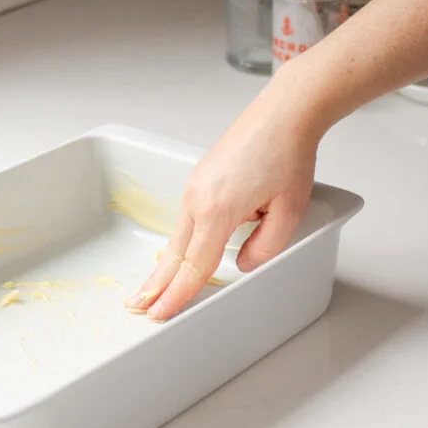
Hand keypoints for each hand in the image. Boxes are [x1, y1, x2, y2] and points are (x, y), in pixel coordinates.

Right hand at [125, 65, 324, 320]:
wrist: (283, 114)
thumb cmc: (288, 154)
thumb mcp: (289, 211)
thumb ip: (266, 247)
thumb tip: (242, 264)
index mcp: (218, 210)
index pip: (195, 265)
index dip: (178, 294)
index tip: (161, 314)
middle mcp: (198, 198)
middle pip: (175, 253)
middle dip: (156, 285)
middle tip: (138, 308)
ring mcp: (194, 186)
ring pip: (178, 236)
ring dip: (165, 265)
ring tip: (151, 290)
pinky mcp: (199, 179)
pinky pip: (186, 219)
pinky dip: (178, 243)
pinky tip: (175, 256)